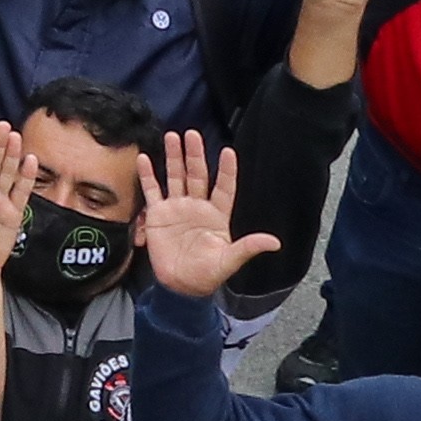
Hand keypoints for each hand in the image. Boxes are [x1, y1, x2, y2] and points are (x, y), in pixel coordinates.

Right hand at [131, 127, 280, 299]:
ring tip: (172, 136)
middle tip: (192, 134)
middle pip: (197, 175)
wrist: (180, 287)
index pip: (224, 188)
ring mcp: (177, 208)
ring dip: (174, 158)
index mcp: (217, 216)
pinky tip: (145, 159)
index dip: (227, 171)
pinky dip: (148, 175)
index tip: (228, 152)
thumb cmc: (207, 275)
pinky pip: (152, 191)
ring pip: (176, 177)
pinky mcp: (158, 215)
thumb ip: (248, 247)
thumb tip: (275, 243)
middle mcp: (197, 207)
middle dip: (195, 155)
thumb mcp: (230, 261)